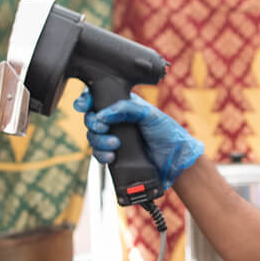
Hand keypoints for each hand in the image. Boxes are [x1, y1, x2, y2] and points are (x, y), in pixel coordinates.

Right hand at [74, 91, 203, 188]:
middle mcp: (116, 122)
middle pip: (92, 120)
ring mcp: (115, 139)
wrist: (176, 160)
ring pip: (93, 138)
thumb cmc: (167, 133)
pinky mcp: (116, 157)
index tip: (83, 106)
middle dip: (93, 124)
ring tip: (114, 145)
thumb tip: (102, 114)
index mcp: (123, 107)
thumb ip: (126, 108)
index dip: (86, 101)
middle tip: (104, 128)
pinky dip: (101, 155)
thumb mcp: (149, 114)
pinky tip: (111, 157)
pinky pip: (99, 155)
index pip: (98, 99)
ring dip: (98, 141)